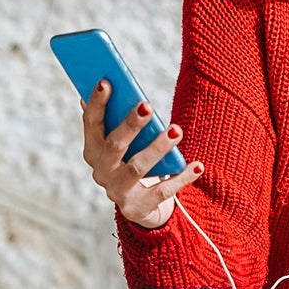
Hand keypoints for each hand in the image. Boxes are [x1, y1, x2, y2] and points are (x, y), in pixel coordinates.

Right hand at [81, 80, 201, 229]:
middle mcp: (102, 171)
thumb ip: (112, 118)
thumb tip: (103, 83)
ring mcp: (119, 191)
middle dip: (130, 125)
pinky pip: (163, 191)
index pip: (92, 124)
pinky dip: (182, 177)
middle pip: (115, 146)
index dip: (97, 103)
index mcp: (93, 150)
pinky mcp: (139, 206)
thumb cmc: (130, 162)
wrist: (140, 205)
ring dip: (158, 148)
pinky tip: (197, 165)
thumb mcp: (119, 142)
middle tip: (147, 106)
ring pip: (138, 167)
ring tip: (177, 130)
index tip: (106, 81)